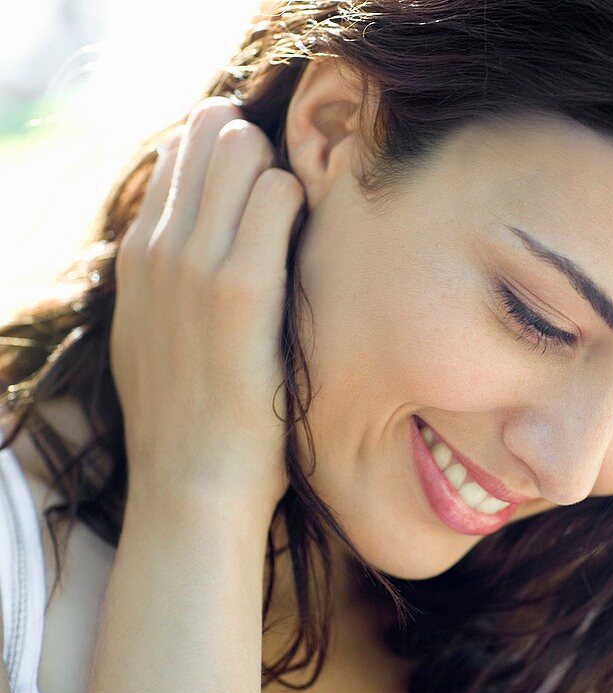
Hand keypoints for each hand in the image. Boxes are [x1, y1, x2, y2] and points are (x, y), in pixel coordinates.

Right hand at [109, 96, 304, 517]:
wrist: (194, 485)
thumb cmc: (196, 415)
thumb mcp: (157, 336)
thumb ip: (172, 279)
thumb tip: (203, 238)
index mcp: (139, 255)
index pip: (181, 152)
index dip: (230, 153)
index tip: (265, 182)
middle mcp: (159, 248)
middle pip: (210, 133)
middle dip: (258, 148)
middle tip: (292, 194)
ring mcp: (195, 264)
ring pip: (244, 152)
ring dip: (283, 173)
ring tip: (306, 226)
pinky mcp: (241, 290)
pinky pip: (279, 194)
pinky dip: (304, 200)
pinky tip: (318, 238)